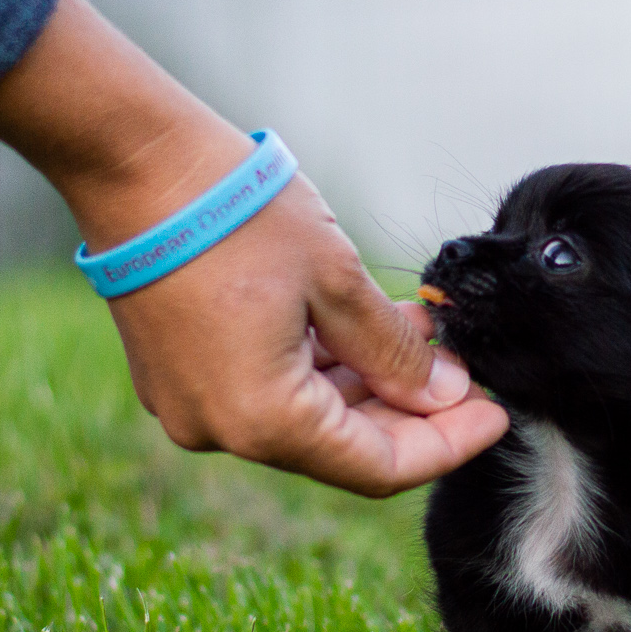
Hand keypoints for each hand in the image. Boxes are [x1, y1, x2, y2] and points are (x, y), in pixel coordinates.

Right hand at [0, 0, 508, 495]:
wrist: (133, 163)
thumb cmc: (235, 212)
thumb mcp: (337, 278)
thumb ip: (395, 350)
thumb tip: (444, 394)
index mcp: (262, 420)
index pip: (378, 468)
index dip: (447, 445)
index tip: (497, 414)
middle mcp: (221, 431)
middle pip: (342, 448)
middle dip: (411, 412)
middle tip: (466, 369)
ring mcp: (194, 406)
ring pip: (306, 418)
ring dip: (368, 385)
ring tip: (422, 336)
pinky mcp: (180, 376)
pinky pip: (267, 391)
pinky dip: (320, 370)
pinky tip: (363, 329)